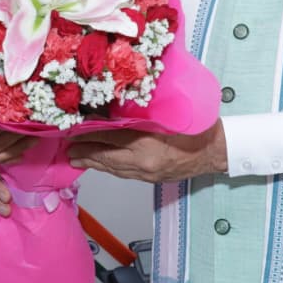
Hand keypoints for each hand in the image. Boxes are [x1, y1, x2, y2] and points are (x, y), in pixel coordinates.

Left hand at [67, 121, 227, 182]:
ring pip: (113, 168)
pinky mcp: (150, 178)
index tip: (74, 128)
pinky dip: (108, 168)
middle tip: (67, 148)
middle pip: (106, 156)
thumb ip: (141, 111)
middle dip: (85, 152)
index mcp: (147, 142)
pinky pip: (123, 174)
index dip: (90, 132)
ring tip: (76, 158)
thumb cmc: (196, 127)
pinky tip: (100, 164)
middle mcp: (143, 161)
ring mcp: (147, 172)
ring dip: (93, 163)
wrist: (216, 151)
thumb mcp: (167, 113)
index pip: (110, 136)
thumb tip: (115, 104)